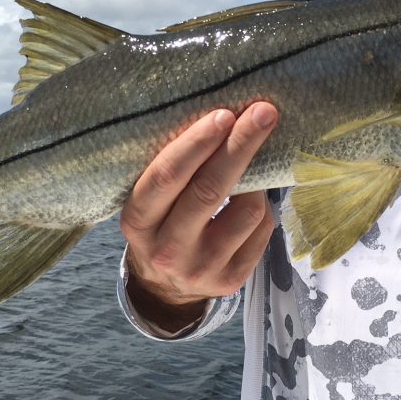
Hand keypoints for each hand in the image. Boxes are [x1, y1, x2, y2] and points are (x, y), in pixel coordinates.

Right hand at [120, 102, 278, 332]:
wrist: (164, 287)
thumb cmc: (159, 223)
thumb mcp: (149, 201)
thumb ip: (173, 170)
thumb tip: (223, 118)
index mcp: (138, 222)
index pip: (167, 176)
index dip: (197, 143)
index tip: (224, 114)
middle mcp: (167, 249)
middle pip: (210, 190)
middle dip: (240, 145)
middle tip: (262, 112)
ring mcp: (202, 269)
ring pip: (247, 210)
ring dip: (256, 181)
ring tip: (251, 168)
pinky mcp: (232, 280)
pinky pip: (262, 229)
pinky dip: (262, 207)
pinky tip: (251, 200)